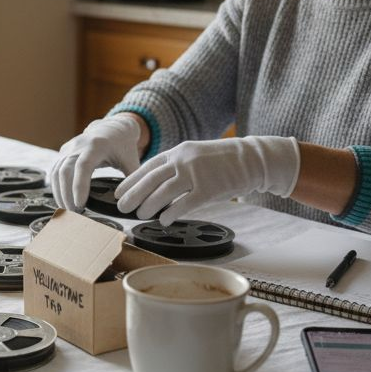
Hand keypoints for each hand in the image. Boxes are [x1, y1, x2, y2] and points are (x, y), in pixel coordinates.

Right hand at [50, 114, 142, 210]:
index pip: (83, 165)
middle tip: (74, 213)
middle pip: (65, 171)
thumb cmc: (123, 146)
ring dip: (59, 193)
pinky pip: (54, 171)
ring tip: (68, 210)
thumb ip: (132, 181)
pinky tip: (62, 200)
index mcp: (97, 145)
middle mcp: (79, 145)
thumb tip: (131, 203)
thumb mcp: (131, 160)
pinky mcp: (64, 153)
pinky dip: (56, 187)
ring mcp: (69, 148)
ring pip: (56, 172)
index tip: (80, 204)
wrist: (112, 129)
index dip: (79, 185)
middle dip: (66, 194)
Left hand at [115, 136, 300, 224]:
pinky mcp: (208, 190)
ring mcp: (195, 174)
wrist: (251, 159)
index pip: (148, 167)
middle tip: (122, 207)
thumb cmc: (223, 159)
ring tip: (141, 215)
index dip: (131, 180)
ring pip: (163, 193)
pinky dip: (170, 214)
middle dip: (133, 195)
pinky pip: (183, 205)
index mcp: (179, 151)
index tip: (119, 191)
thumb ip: (176, 164)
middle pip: (150, 180)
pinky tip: (164, 220)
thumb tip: (156, 181)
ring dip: (149, 206)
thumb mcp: (195, 153)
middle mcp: (183, 160)